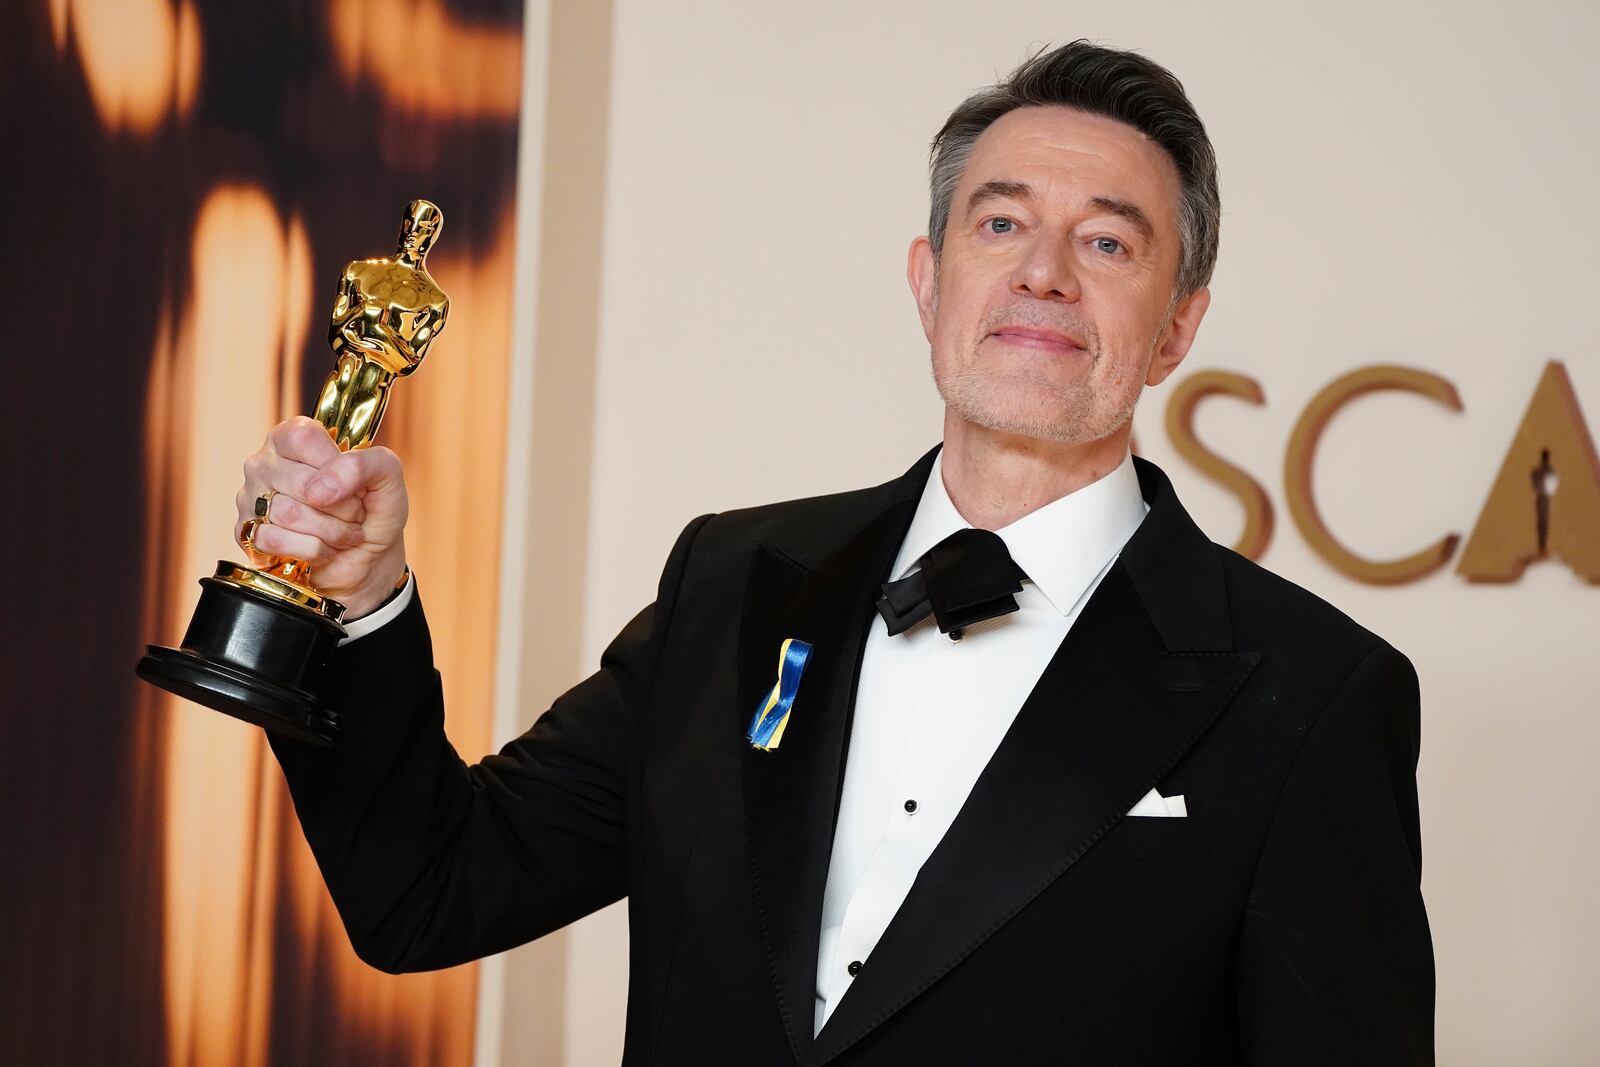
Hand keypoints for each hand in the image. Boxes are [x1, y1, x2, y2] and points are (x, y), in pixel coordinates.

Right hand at [236, 415, 408, 618]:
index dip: (336, 466)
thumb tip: (323, 488)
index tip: (355, 483)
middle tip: (355, 514)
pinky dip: (312, 550)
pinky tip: (323, 549)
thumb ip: (366, 463)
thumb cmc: (373, 509)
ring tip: (344, 533)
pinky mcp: (248, 533)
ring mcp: (251, 498)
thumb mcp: (387, 476)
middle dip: (343, 507)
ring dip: (331, 531)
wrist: (368, 558)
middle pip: (301, 483)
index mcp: (293, 437)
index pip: (304, 438)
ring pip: (288, 514)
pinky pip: (274, 540)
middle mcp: (265, 463)